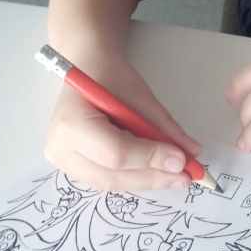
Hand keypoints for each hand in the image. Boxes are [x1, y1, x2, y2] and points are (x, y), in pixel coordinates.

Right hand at [44, 54, 200, 191]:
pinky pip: (107, 179)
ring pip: (111, 182)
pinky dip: (134, 177)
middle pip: (112, 174)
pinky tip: (157, 173)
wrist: (87, 68)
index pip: (116, 152)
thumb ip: (164, 127)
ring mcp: (62, 161)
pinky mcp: (72, 168)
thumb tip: (190, 153)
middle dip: (152, 176)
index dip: (150, 158)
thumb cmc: (111, 76)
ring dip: (146, 181)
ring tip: (177, 178)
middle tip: (185, 176)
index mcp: (72, 123)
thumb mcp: (141, 96)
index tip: (182, 160)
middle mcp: (60, 149)